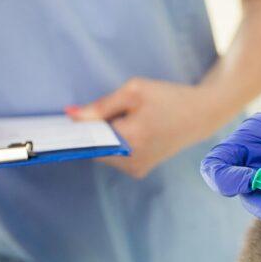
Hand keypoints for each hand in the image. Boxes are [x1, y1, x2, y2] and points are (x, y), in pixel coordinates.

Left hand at [69, 78, 221, 178]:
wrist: (200, 115)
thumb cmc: (168, 98)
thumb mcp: (134, 91)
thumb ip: (100, 106)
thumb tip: (71, 116)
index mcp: (130, 139)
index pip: (87, 138)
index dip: (74, 129)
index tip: (59, 123)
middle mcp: (132, 161)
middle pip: (93, 146)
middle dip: (95, 131)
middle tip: (109, 113)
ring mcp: (136, 169)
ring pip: (103, 152)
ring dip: (106, 137)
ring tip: (129, 121)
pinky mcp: (139, 171)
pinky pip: (114, 157)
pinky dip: (115, 144)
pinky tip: (133, 130)